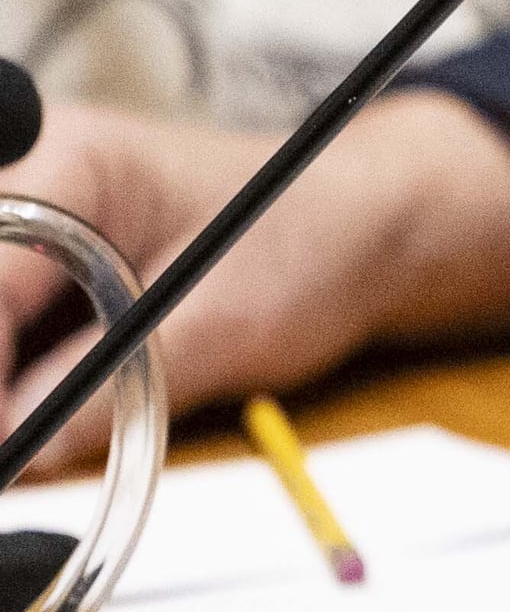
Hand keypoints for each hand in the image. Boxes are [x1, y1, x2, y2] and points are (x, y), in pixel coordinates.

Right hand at [0, 92, 509, 474]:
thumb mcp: (225, 323)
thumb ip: (120, 386)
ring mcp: (34, 221)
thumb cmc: (316, 240)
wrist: (372, 224)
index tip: (7, 445)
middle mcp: (36, 179)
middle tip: (22, 452)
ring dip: (11, 386)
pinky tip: (45, 418)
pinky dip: (21, 380)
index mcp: (71, 160)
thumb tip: (26, 452)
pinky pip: (12, 328)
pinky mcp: (46, 268)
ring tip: (36, 441)